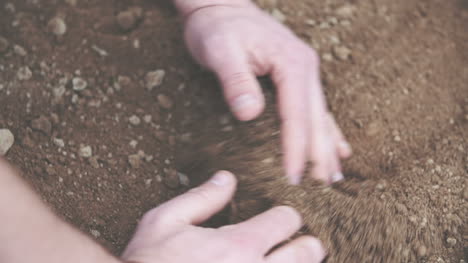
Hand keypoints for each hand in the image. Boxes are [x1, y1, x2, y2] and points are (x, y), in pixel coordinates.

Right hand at [121, 171, 325, 262]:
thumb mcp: (165, 221)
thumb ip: (201, 198)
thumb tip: (227, 179)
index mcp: (240, 244)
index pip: (286, 220)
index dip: (285, 215)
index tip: (278, 217)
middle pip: (308, 253)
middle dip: (306, 243)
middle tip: (296, 242)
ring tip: (286, 258)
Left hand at [181, 0, 351, 183]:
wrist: (221, 7)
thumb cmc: (218, 28)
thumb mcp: (220, 50)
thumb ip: (236, 80)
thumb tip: (250, 113)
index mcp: (291, 64)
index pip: (296, 116)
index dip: (295, 150)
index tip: (292, 179)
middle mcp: (305, 69)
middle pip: (316, 120)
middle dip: (318, 157)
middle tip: (322, 190)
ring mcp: (305, 72)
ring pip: (321, 117)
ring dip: (327, 148)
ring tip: (335, 177)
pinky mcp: (298, 77)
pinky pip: (317, 109)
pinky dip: (327, 131)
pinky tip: (338, 148)